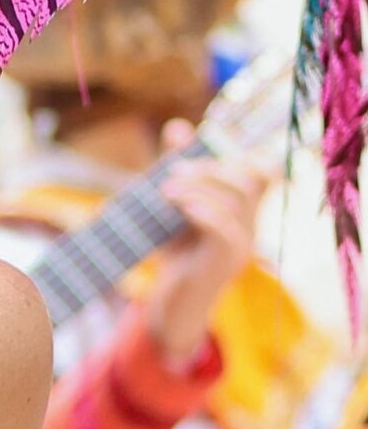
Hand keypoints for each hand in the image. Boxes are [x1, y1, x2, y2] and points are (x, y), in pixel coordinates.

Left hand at [144, 128, 266, 366]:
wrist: (171, 302)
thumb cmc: (174, 253)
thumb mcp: (174, 206)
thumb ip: (178, 168)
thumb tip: (178, 126)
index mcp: (242, 209)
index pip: (261, 171)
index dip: (237, 152)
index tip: (196, 147)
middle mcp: (250, 224)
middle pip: (249, 178)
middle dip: (209, 167)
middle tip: (172, 172)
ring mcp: (243, 243)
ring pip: (237, 199)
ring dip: (199, 187)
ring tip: (166, 191)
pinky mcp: (228, 260)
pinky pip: (226, 228)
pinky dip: (202, 211)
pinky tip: (179, 207)